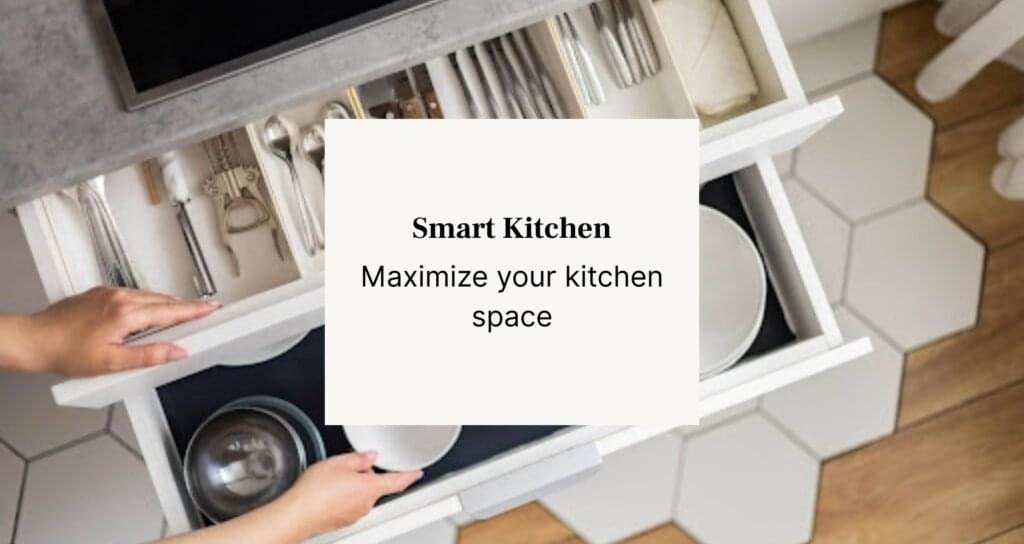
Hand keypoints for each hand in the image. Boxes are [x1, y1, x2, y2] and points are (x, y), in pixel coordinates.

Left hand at [18, 286, 219, 375]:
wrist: (34, 340)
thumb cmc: (65, 352)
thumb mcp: (111, 362)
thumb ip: (149, 355)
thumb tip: (176, 352)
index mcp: (126, 313)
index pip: (171, 311)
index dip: (195, 311)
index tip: (212, 308)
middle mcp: (119, 297)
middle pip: (163, 300)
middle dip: (185, 306)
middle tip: (203, 311)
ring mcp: (108, 293)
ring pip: (148, 296)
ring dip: (166, 304)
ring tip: (180, 314)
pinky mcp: (100, 293)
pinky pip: (133, 294)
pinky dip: (148, 302)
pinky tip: (148, 312)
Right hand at [277, 452, 422, 539]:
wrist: (297, 514)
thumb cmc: (315, 491)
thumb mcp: (339, 463)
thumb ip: (359, 458)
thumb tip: (370, 457)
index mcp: (370, 488)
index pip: (398, 481)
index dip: (410, 476)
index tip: (417, 472)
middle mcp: (366, 505)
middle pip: (374, 487)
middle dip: (365, 477)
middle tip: (347, 468)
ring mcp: (354, 515)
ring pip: (360, 496)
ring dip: (352, 487)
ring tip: (331, 481)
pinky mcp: (342, 521)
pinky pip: (347, 506)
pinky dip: (341, 498)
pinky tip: (326, 493)